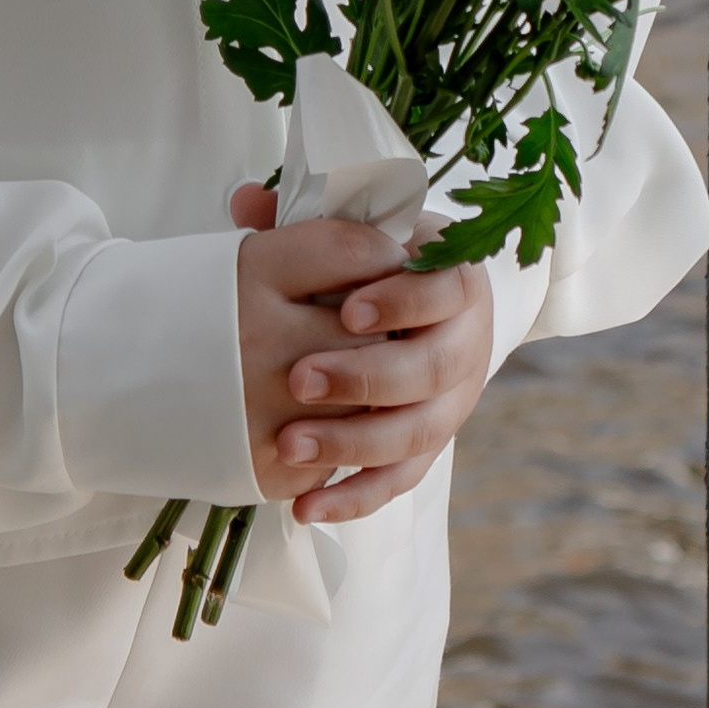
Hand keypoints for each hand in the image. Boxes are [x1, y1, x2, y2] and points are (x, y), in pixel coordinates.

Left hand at [232, 184, 494, 523]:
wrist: (429, 313)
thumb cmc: (379, 265)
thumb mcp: (356, 235)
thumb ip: (307, 220)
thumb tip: (244, 200)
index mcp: (455, 282)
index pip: (444, 290)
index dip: (402, 301)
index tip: (347, 310)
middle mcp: (464, 345)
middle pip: (429, 369)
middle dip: (363, 377)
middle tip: (299, 379)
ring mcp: (451, 404)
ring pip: (413, 432)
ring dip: (352, 442)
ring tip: (288, 446)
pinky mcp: (428, 449)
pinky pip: (398, 480)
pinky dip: (354, 497)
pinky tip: (306, 507)